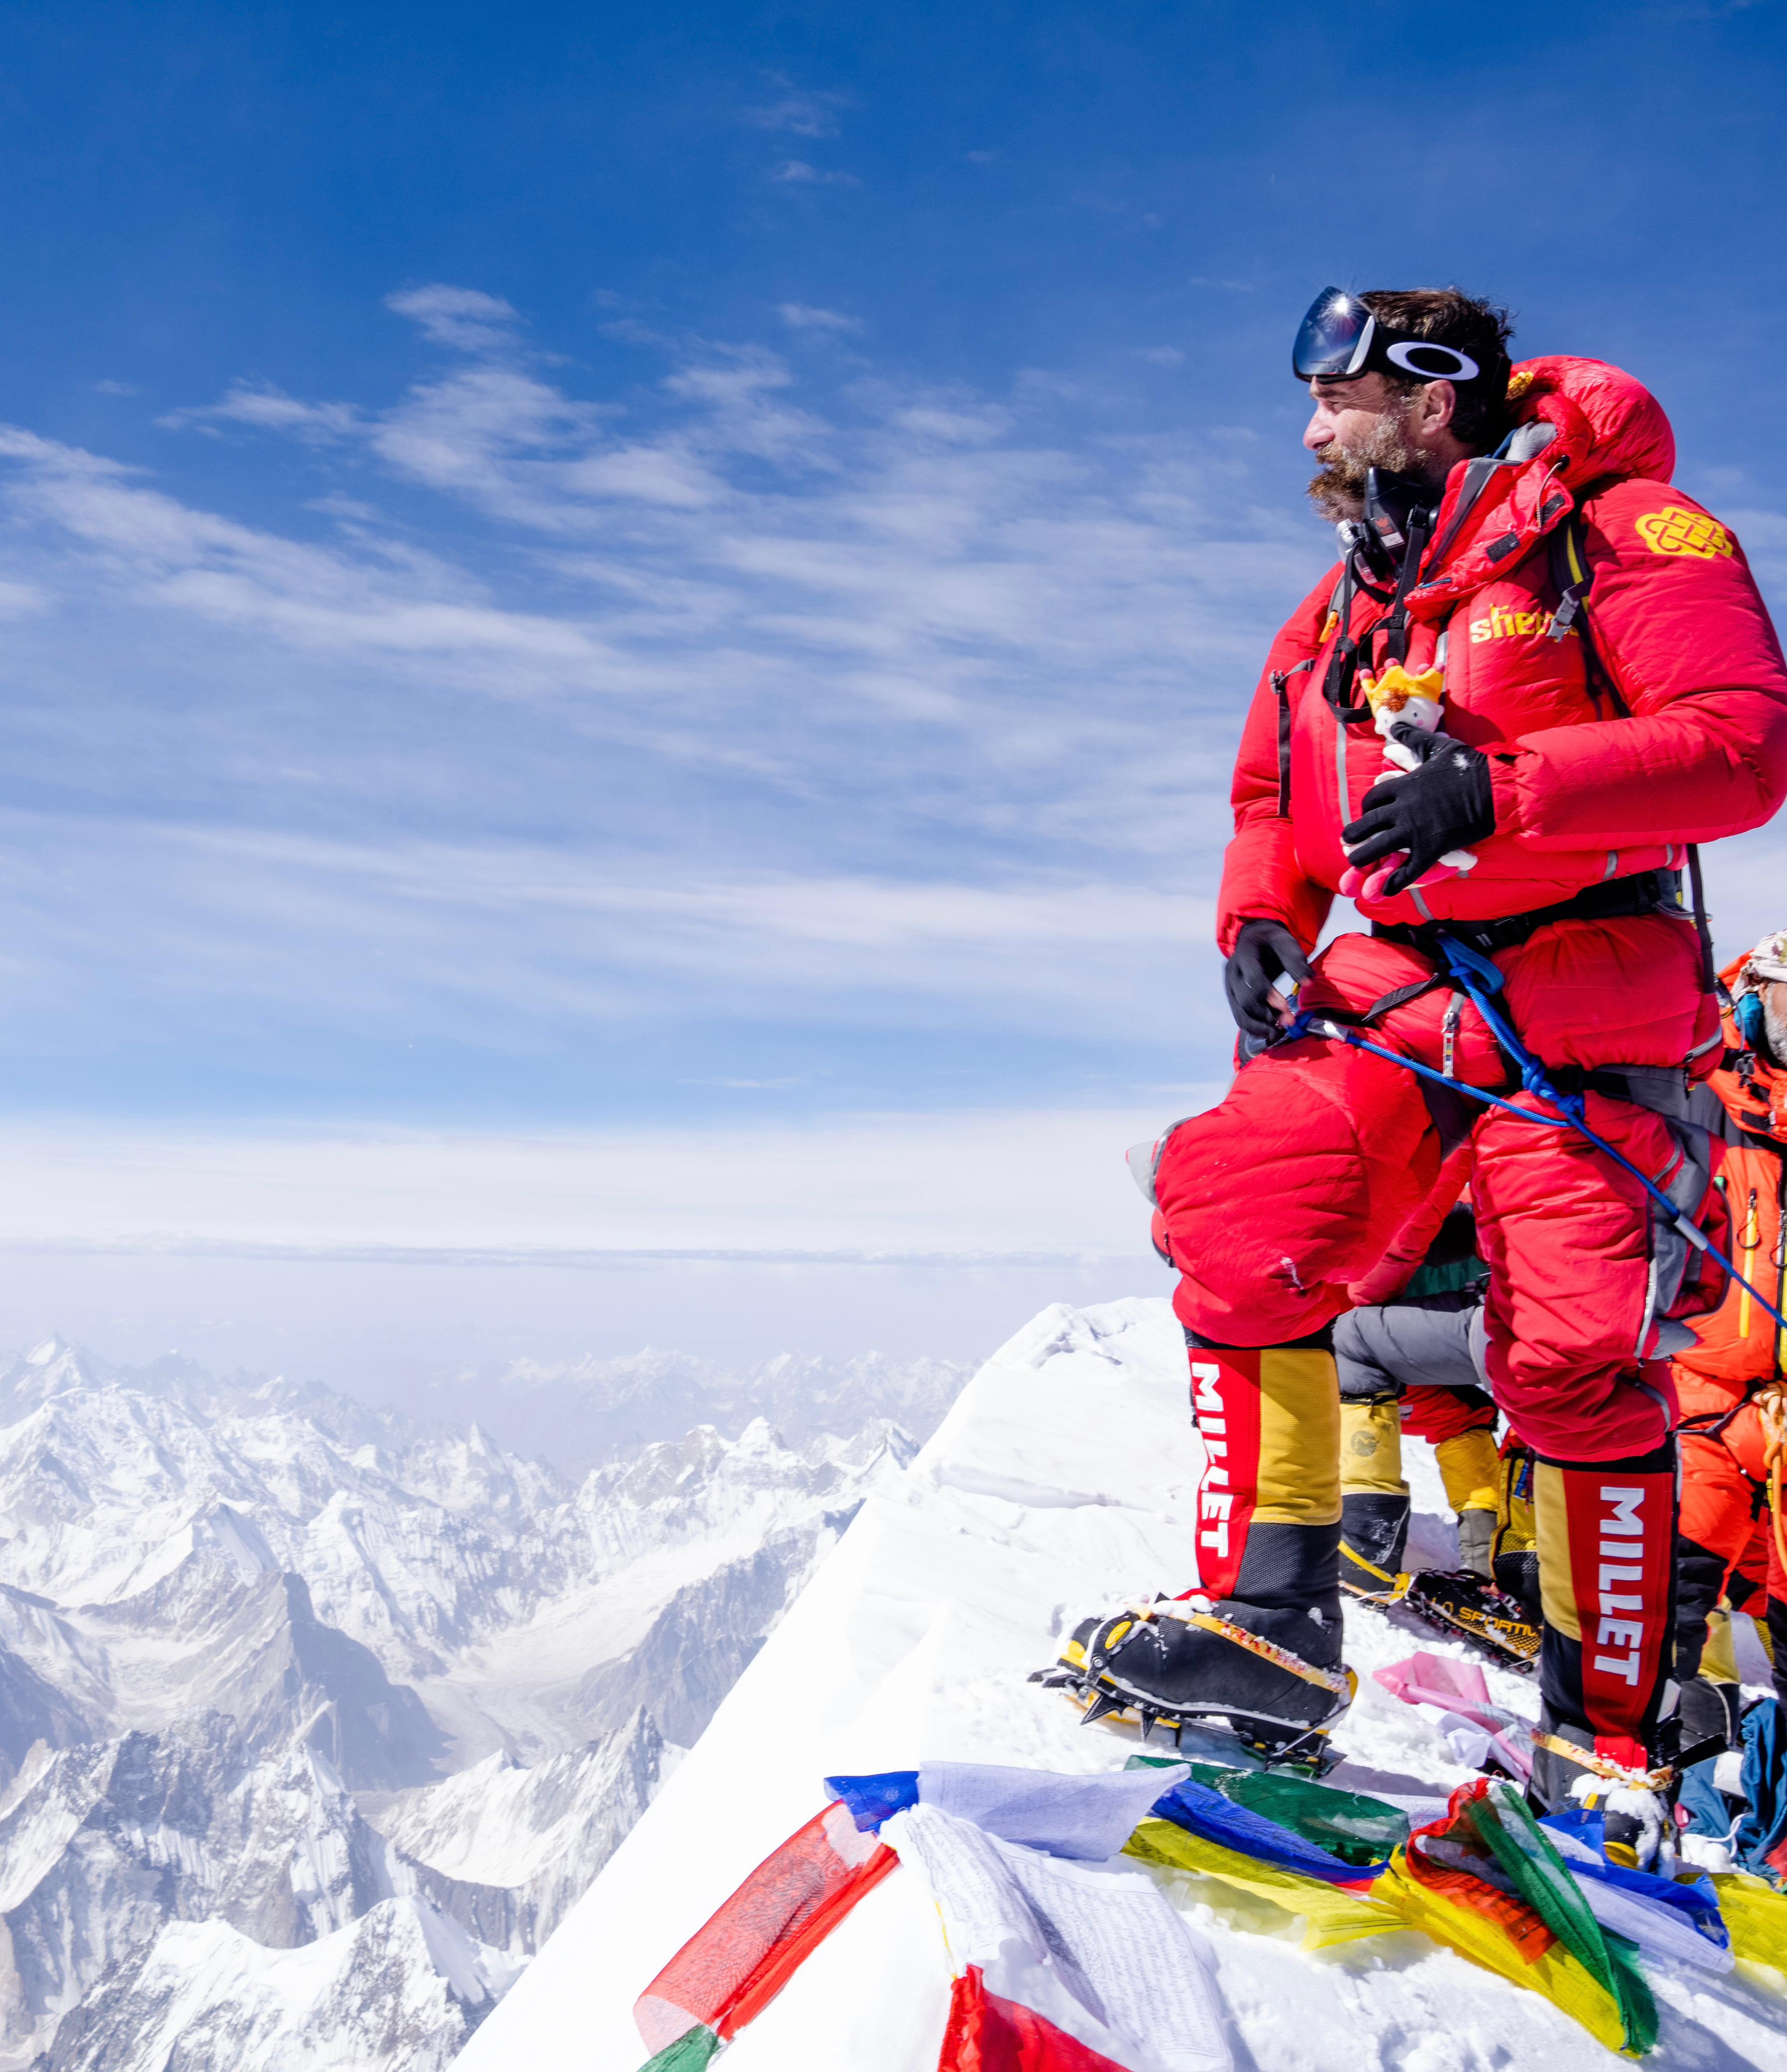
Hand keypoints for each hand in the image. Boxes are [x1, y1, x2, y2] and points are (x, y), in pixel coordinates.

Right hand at [1224, 919, 1312, 1041]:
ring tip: (1279, 1033)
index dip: (1270, 996)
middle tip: (1289, 1022)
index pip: (1253, 980)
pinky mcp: (1232, 998)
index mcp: (1245, 955)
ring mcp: (1229, 987)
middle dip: (1267, 1015)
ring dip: (1260, 1027)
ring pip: (1240, 1014)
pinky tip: (1269, 1033)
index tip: (1287, 1008)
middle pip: (1245, 1001)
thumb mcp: (1286, 943)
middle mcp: (1232, 972)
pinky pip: (1240, 1017)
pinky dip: (1254, 1029)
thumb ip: (1296, 962)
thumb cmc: (1273, 942)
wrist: (1255, 939)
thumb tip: (1308, 983)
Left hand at [1340, 725, 1493, 898]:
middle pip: (1367, 824)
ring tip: (1355, 865)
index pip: (1372, 800)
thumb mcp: (1438, 746)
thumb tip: (1396, 726)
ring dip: (1363, 858)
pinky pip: (1409, 868)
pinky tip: (1386, 891)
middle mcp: (1402, 809)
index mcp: (1402, 787)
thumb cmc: (1468, 766)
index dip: (1365, 809)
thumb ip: (1413, 739)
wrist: (1495, 789)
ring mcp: (1415, 830)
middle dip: (1354, 835)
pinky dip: (1396, 882)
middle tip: (1347, 843)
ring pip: (1379, 847)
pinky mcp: (1431, 848)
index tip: (1365, 815)